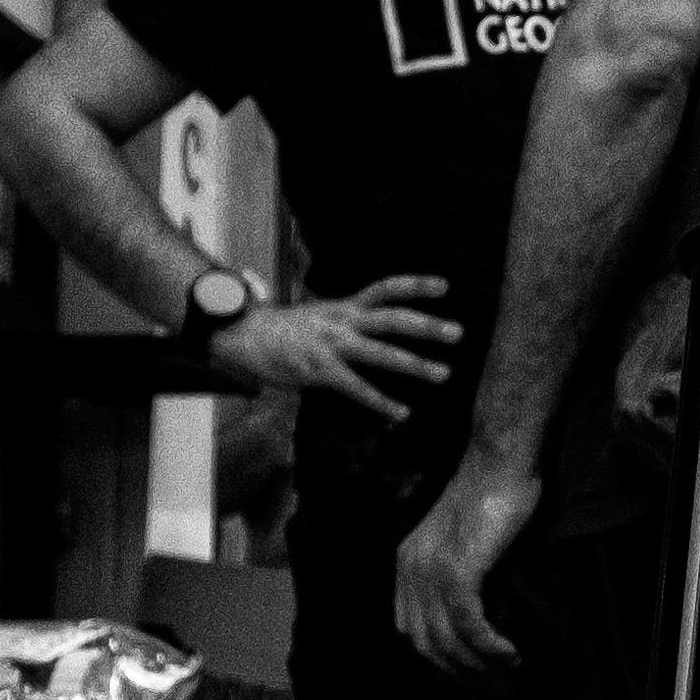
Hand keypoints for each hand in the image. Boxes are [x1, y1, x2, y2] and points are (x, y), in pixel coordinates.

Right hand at [208, 280, 457, 418]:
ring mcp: (332, 344)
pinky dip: (382, 402)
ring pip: (382, 352)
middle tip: (458, 333)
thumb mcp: (318, 316)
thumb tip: (367, 327)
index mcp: (344, 307)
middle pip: (393, 318)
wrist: (242, 336)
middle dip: (427, 325)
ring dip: (416, 364)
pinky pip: (357, 387)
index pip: (385, 289)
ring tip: (444, 374)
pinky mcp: (320, 370)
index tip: (445, 285)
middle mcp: (342, 321)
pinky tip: (402, 413)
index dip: (415, 285)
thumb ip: (345, 321)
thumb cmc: (282, 332)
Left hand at [392, 460, 532, 676]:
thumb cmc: (496, 494)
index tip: (473, 667)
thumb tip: (485, 619)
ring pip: (446, 639)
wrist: (502, 461)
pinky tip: (510, 652)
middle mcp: (410, 568)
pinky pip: (468, 624)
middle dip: (460, 669)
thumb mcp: (469, 541)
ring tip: (509, 666)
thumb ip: (465, 577)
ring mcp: (430, 569)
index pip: (410, 628)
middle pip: (425, 642)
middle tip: (495, 677)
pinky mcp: (456, 569)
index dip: (440, 655)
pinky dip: (489, 646)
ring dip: (479, 663)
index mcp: (407, 562)